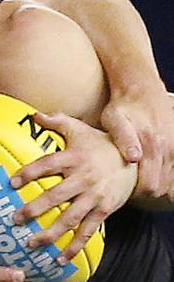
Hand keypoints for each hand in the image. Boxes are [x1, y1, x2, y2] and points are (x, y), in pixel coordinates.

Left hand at [10, 112, 136, 262]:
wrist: (132, 160)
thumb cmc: (97, 143)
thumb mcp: (78, 129)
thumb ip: (56, 121)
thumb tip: (34, 114)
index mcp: (73, 158)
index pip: (47, 166)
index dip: (29, 173)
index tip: (12, 183)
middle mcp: (83, 179)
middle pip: (56, 196)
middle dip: (35, 209)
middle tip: (15, 219)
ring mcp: (94, 197)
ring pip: (70, 218)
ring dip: (51, 233)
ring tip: (31, 242)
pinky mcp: (103, 210)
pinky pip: (88, 232)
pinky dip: (75, 246)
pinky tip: (60, 259)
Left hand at [101, 85, 173, 199]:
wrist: (141, 88)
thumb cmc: (122, 106)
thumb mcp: (113, 119)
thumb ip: (122, 138)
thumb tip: (133, 158)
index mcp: (151, 145)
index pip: (149, 185)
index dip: (136, 192)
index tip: (124, 189)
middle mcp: (168, 148)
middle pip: (161, 187)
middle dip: (146, 191)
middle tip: (130, 186)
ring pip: (171, 181)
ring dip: (158, 184)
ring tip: (140, 179)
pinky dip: (167, 176)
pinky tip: (154, 172)